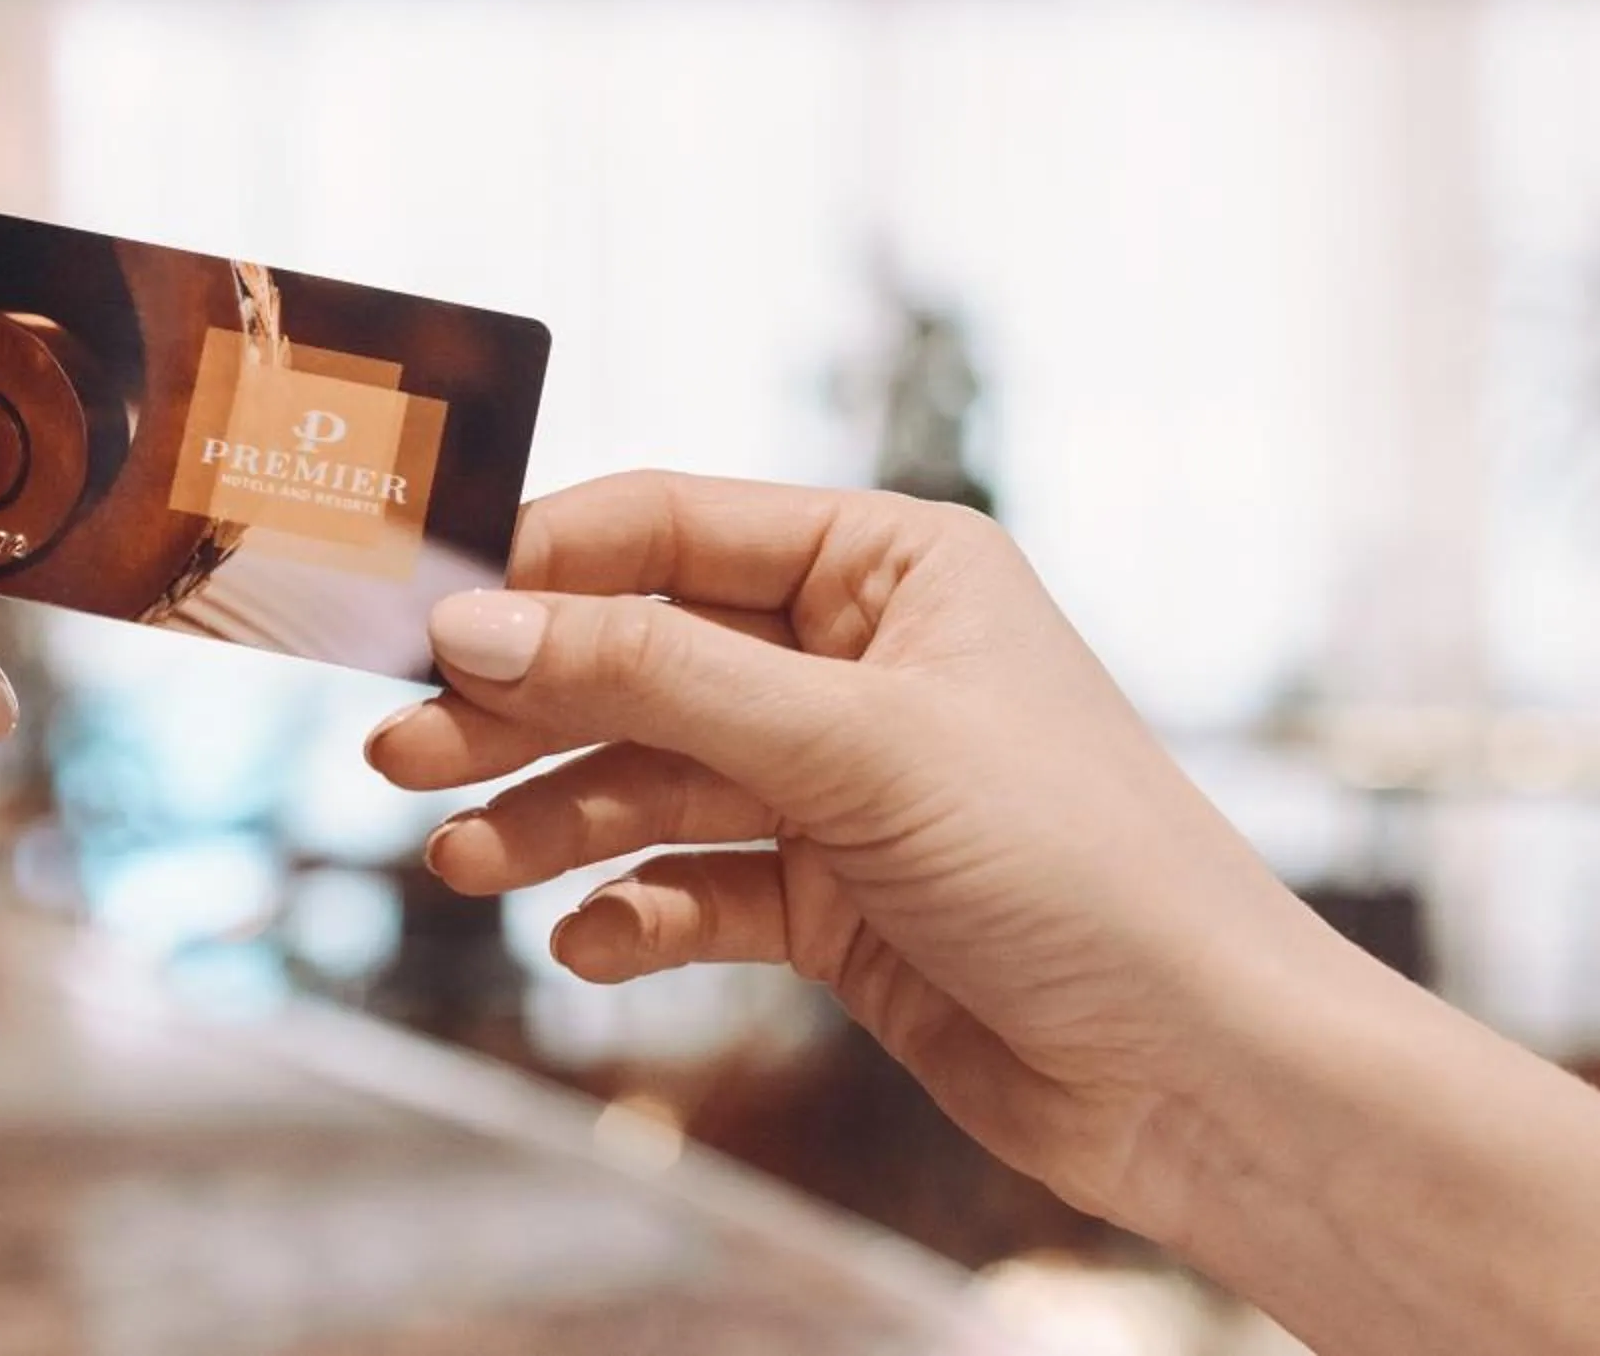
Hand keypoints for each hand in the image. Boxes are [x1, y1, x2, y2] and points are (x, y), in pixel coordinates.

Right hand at [367, 472, 1343, 1237]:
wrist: (1200, 1074)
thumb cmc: (1077, 863)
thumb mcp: (850, 745)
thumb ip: (654, 675)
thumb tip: (477, 623)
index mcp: (890, 564)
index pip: (673, 527)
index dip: (541, 566)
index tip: (421, 609)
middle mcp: (858, 658)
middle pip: (639, 657)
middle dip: (521, 708)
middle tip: (398, 753)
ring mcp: (841, 781)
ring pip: (651, 776)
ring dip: (551, 818)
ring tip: (458, 863)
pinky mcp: (834, 898)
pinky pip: (695, 883)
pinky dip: (637, 911)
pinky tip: (591, 942)